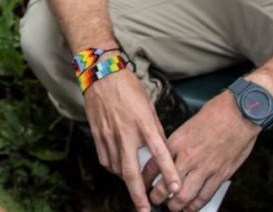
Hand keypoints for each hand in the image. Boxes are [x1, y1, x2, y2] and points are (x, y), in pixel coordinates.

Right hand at [84, 70, 181, 211]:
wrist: (101, 74)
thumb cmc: (128, 88)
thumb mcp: (149, 106)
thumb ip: (154, 129)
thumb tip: (160, 148)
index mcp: (143, 123)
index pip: (159, 152)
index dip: (168, 172)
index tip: (175, 188)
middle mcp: (125, 132)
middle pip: (132, 172)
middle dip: (139, 196)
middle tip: (145, 211)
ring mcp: (109, 135)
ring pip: (118, 169)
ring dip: (128, 180)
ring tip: (136, 186)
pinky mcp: (97, 135)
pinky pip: (106, 160)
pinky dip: (114, 168)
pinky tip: (120, 167)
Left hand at [142, 92, 257, 210]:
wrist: (240, 112)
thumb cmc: (216, 113)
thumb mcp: (188, 125)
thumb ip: (179, 143)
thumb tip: (170, 156)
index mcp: (177, 142)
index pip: (152, 166)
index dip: (145, 179)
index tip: (142, 184)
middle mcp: (188, 157)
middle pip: (165, 186)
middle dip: (157, 197)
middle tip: (155, 200)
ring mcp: (204, 168)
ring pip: (183, 196)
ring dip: (175, 205)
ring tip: (172, 207)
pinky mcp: (220, 174)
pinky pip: (204, 196)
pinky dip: (195, 206)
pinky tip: (191, 208)